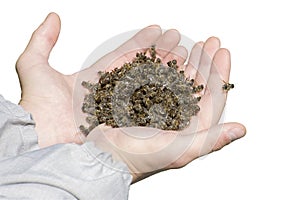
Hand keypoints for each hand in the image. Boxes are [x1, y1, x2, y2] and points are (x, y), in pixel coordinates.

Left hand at [16, 13, 183, 146]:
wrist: (44, 143)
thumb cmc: (40, 111)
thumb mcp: (34, 68)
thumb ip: (42, 40)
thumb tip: (53, 18)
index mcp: (97, 80)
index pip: (125, 56)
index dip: (142, 42)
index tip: (158, 29)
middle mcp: (114, 95)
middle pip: (144, 70)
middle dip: (163, 54)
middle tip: (180, 40)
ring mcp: (125, 110)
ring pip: (153, 86)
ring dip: (171, 71)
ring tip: (189, 54)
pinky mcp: (134, 124)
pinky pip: (156, 106)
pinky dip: (172, 95)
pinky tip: (185, 83)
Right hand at [84, 33, 245, 181]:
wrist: (104, 154)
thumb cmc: (139, 157)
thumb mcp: (179, 150)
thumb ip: (210, 139)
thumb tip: (241, 129)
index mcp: (189, 127)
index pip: (211, 97)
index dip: (219, 74)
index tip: (223, 52)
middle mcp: (175, 114)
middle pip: (196, 84)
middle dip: (205, 61)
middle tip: (210, 42)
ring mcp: (157, 104)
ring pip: (176, 77)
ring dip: (186, 59)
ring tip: (191, 44)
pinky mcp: (140, 96)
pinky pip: (154, 75)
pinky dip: (161, 61)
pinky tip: (167, 51)